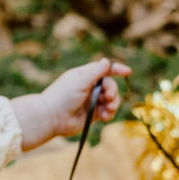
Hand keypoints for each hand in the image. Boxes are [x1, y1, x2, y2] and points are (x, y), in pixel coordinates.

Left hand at [12, 58, 130, 150]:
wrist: (50, 118)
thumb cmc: (62, 97)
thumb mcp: (79, 82)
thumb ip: (95, 73)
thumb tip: (106, 61)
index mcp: (83, 76)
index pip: (103, 69)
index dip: (116, 69)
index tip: (128, 71)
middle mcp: (88, 87)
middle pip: (110, 85)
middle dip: (113, 90)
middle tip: (108, 97)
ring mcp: (91, 101)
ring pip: (111, 99)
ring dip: (114, 103)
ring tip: (109, 109)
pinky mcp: (93, 114)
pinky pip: (108, 111)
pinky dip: (110, 113)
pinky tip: (105, 117)